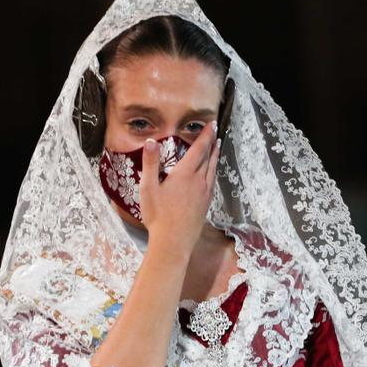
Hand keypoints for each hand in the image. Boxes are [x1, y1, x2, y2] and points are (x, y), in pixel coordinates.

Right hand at [140, 121, 219, 258]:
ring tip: (218, 147)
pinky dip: (214, 171)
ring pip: (213, 170)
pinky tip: (212, 174)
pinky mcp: (206, 204)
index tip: (211, 124)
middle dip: (212, 143)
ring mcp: (205, 194)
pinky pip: (213, 182)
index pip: (199, 149)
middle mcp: (199, 181)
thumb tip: (151, 141)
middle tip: (215, 131)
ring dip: (215, 156)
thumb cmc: (158, 216)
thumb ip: (151, 163)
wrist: (174, 242)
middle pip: (208, 158)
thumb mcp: (148, 188)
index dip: (205, 135)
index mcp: (185, 174)